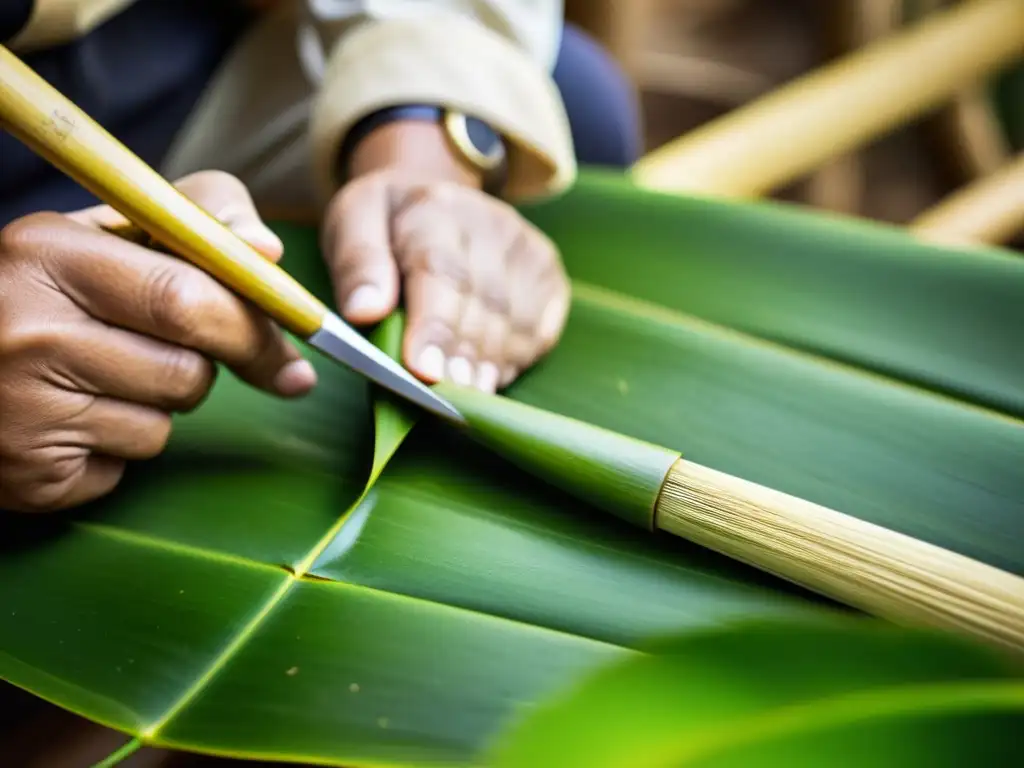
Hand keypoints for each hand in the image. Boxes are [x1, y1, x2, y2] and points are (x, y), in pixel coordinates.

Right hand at [0, 171, 316, 512]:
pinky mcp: (31, 474)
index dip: (255, 321)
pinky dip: (124, 444)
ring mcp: (22, 410)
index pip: (185, 296)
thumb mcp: (107, 233)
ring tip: (111, 374)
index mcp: (47, 253)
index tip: (303, 337)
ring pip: (165, 422)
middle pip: (187, 368)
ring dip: (166, 403)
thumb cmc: (45, 293)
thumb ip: (197, 221)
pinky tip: (81, 418)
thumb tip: (269, 252)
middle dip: (229, 366)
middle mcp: (26, 332)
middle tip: (263, 366)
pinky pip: (129, 464)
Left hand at [322, 121, 570, 392]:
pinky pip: (539, 328)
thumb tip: (363, 311)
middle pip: (481, 302)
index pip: (439, 270)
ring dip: (490, 364)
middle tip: (446, 398)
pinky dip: (514, 360)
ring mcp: (527, 248)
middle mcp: (491, 223)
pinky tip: (489, 377)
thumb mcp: (351, 224)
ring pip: (515, 321)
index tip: (424, 371)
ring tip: (468, 395)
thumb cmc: (386, 224)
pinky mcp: (548, 273)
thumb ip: (356, 265)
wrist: (433, 196)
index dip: (433, 326)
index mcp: (435, 207)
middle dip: (462, 355)